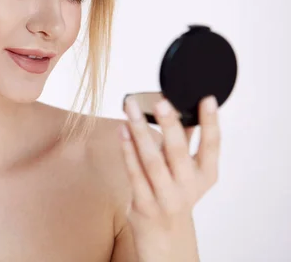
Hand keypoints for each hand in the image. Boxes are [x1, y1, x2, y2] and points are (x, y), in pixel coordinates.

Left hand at [119, 95, 220, 261]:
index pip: (212, 146)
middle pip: (178, 151)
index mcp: (205, 175)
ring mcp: (166, 197)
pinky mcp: (144, 204)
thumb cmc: (175, 193)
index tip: (207, 98)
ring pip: (152, 160)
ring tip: (131, 110)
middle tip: (161, 102)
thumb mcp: (189, 171)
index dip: (211, 122)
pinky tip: (122, 131)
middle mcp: (188, 186)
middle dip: (170, 124)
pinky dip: (127, 150)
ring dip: (140, 132)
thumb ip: (185, 141)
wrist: (165, 237)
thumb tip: (180, 106)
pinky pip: (134, 173)